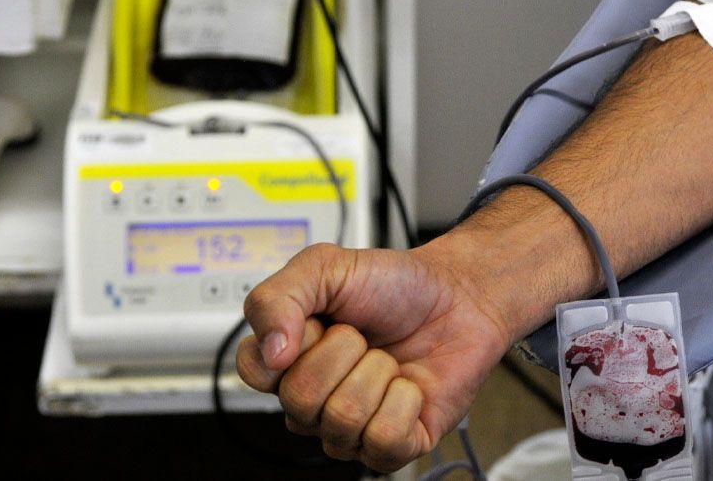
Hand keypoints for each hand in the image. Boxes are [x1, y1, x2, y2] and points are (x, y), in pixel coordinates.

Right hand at [235, 242, 512, 471]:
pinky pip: (383, 440)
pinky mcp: (393, 445)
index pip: (253, 373)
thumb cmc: (394, 284)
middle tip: (362, 334)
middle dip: (343, 352)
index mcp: (288, 358)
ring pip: (342, 420)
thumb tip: (269, 354)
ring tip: (387, 357)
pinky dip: (404, 402)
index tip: (318, 319)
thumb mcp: (326, 265)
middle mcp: (314, 399)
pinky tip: (407, 384)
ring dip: (376, 373)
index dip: (289, 343)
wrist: (459, 295)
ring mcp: (350, 427)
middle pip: (299, 400)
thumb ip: (279, 297)